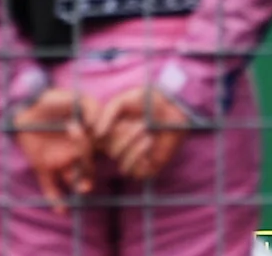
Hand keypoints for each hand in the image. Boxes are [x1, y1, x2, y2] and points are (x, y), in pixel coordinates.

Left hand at [13, 87, 95, 209]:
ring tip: (82, 189)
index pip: (95, 148)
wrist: (25, 105)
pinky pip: (50, 187)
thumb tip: (95, 125)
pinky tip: (62, 210)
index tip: (93, 138)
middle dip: (90, 174)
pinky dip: (56, 200)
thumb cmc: (51, 100)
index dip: (96, 149)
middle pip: (87, 168)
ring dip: (80, 186)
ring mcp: (59, 160)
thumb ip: (89, 106)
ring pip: (73, 179)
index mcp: (84, 136)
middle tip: (87, 176)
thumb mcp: (73, 98)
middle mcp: (74, 151)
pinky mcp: (43, 166)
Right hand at [80, 85, 194, 182]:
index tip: (107, 127)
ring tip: (146, 130)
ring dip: (132, 145)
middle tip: (139, 124)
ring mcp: (134, 159)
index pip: (97, 143)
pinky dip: (138, 155)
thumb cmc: (149, 101)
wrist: (174, 107)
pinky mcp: (147, 168)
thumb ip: (108, 113)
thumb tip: (97, 133)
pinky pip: (133, 171)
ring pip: (120, 163)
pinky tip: (148, 141)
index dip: (100, 137)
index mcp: (113, 132)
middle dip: (123, 136)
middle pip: (110, 152)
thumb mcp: (123, 101)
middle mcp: (122, 147)